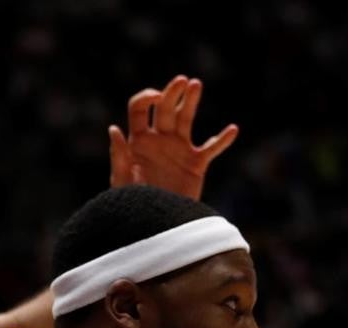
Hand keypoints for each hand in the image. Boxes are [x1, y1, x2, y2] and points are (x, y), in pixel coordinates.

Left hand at [110, 74, 238, 199]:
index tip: (156, 98)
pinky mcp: (195, 164)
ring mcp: (178, 149)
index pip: (140, 108)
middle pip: (165, 108)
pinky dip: (222, 140)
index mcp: (138, 140)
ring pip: (186, 119)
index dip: (146, 98)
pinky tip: (232, 129)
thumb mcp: (122, 183)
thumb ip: (120, 156)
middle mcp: (158, 140)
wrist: (155, 226)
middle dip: (173, 93)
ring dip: (191, 101)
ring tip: (196, 84)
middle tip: (182, 81)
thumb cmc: (133, 205)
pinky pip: (211, 148)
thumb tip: (114, 128)